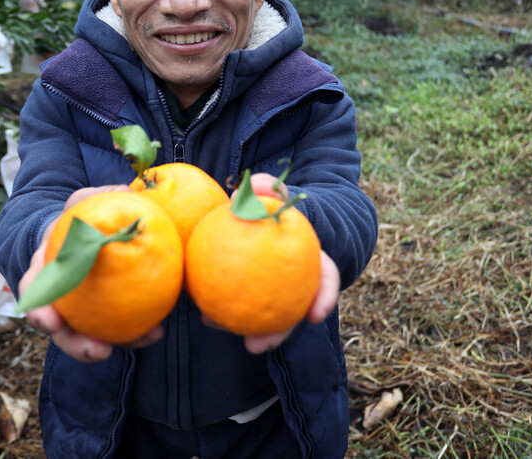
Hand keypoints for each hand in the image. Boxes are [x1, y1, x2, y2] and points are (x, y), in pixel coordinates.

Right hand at [19, 184, 163, 362]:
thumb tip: (127, 189)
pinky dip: (135, 333)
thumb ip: (100, 195)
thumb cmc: (80, 217)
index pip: (34, 292)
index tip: (49, 320)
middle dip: (76, 344)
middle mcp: (58, 297)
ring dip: (114, 346)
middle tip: (99, 352)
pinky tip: (157, 331)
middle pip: (60, 328)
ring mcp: (80, 310)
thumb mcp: (84, 200)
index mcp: (45, 269)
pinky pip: (117, 328)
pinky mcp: (104, 315)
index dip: (38, 309)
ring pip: (90, 336)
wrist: (84, 232)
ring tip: (141, 341)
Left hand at [229, 173, 338, 353]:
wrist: (260, 218)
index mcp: (313, 261)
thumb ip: (267, 188)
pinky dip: (222, 311)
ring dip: (246, 332)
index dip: (325, 298)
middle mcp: (297, 282)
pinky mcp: (250, 295)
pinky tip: (204, 315)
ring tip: (223, 333)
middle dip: (278, 333)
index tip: (317, 315)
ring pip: (264, 318)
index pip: (327, 280)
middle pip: (292, 312)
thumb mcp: (272, 193)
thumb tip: (257, 184)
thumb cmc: (269, 205)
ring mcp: (274, 293)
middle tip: (258, 345)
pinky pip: (237, 305)